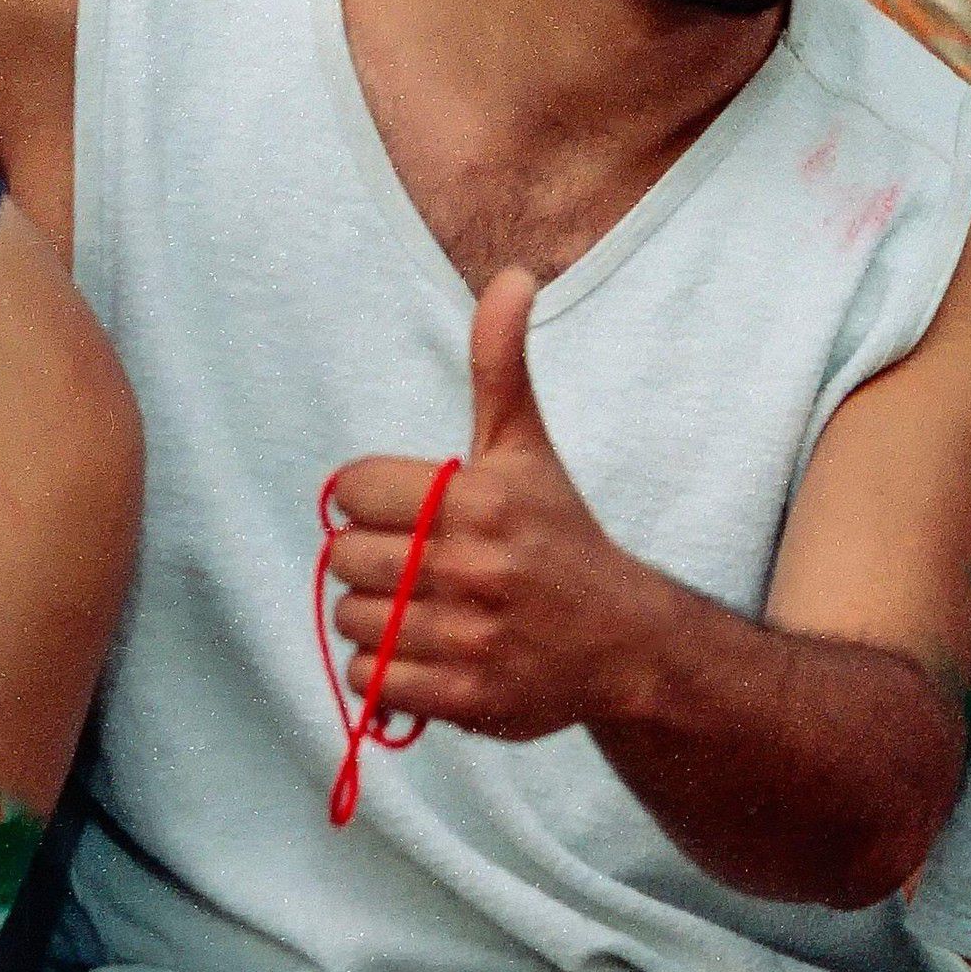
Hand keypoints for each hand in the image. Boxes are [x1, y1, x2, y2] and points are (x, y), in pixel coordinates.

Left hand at [324, 270, 679, 739]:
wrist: (625, 642)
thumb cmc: (559, 534)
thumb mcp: (527, 446)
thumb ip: (501, 363)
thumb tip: (513, 275)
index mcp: (479, 497)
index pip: (353, 489)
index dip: (370, 499)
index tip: (408, 511)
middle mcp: (474, 565)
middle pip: (345, 559)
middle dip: (371, 561)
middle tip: (416, 564)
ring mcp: (469, 635)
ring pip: (351, 621)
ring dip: (374, 619)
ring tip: (424, 609)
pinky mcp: (465, 696)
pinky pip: (369, 680)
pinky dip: (384, 672)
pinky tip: (427, 651)